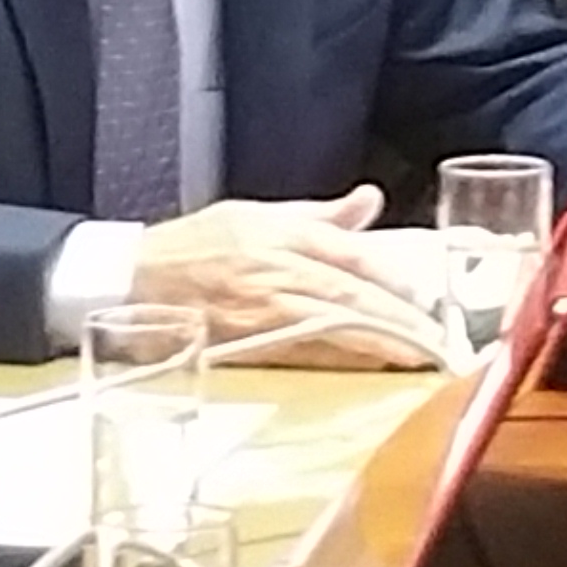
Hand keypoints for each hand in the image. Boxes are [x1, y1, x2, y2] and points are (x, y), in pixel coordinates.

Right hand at [126, 189, 440, 365]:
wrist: (129, 279)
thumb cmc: (196, 245)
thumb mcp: (257, 213)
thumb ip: (321, 214)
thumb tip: (370, 200)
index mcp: (279, 232)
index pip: (350, 253)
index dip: (392, 276)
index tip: (426, 295)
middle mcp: (274, 268)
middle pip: (350, 294)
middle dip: (398, 318)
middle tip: (436, 337)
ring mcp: (259, 309)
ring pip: (332, 327)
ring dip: (378, 343)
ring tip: (416, 356)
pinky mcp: (244, 343)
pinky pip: (303, 353)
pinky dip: (341, 360)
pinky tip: (370, 366)